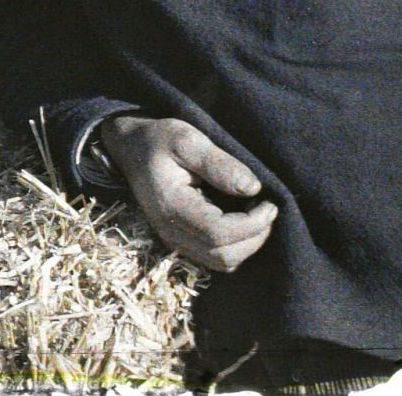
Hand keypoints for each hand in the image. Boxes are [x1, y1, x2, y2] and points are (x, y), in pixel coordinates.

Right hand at [100, 114, 277, 272]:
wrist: (131, 149)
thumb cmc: (159, 140)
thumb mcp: (187, 139)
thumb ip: (218, 163)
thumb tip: (252, 188)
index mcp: (171, 206)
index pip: (218, 233)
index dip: (252, 224)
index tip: (270, 203)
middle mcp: (171, 232)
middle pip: (224, 257)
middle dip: (255, 236)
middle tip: (269, 209)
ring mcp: (175, 240)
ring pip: (222, 263)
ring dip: (248, 244)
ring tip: (259, 215)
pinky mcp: (181, 241)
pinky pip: (215, 258)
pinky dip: (236, 246)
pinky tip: (244, 221)